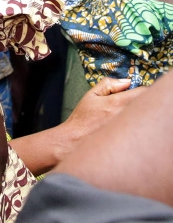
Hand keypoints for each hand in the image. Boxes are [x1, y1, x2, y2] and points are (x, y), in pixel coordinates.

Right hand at [14, 77, 144, 174]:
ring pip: (144, 116)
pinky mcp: (130, 137)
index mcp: (118, 102)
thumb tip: (126, 82)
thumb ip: (108, 84)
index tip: (133, 92)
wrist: (75, 140)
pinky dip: (136, 125)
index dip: (140, 90)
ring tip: (124, 116)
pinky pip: (140, 127)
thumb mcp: (91, 95)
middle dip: (142, 101)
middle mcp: (126, 115)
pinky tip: (124, 127)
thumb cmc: (83, 118)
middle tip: (130, 104)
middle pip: (147, 104)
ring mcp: (129, 127)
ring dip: (138, 113)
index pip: (144, 91)